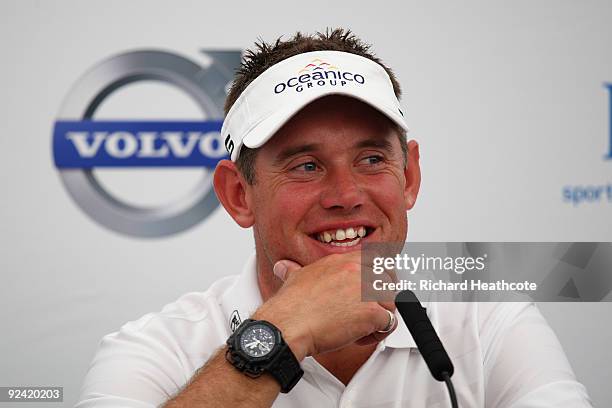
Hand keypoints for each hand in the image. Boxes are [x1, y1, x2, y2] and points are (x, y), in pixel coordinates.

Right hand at [252, 252, 396, 360]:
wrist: (288, 325)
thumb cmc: (291, 308)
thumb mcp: (294, 278)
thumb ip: (295, 270)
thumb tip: (284, 267)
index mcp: (341, 260)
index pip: (377, 259)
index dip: (381, 275)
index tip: (376, 287)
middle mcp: (356, 270)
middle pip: (390, 279)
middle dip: (384, 296)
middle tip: (371, 309)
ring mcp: (365, 290)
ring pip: (392, 302)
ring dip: (381, 317)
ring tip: (362, 327)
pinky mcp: (371, 312)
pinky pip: (389, 323)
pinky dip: (378, 334)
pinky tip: (360, 337)